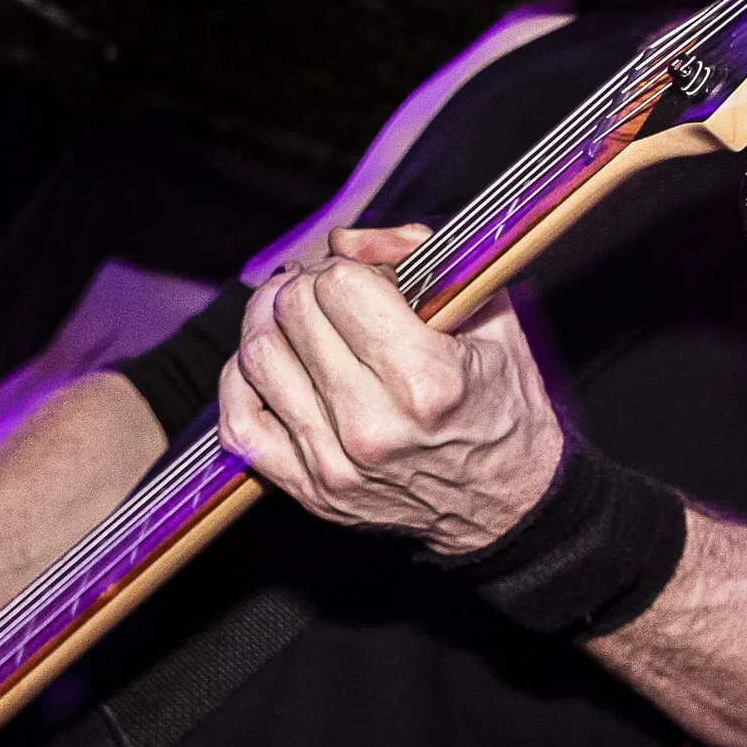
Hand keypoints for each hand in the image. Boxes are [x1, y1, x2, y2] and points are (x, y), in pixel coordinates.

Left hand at [218, 224, 564, 556]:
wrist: (507, 504)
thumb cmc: (502, 403)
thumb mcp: (490, 314)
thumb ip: (420, 258)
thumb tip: (346, 242)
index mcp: (426, 381)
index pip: (339, 285)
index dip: (349, 267)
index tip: (364, 277)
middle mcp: (373, 426)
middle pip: (294, 313)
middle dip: (309, 287)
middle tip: (330, 292)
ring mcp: (335, 463)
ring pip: (258, 358)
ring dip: (271, 323)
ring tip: (298, 319)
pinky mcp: (310, 490)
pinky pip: (239, 423)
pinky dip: (243, 382)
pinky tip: (272, 364)